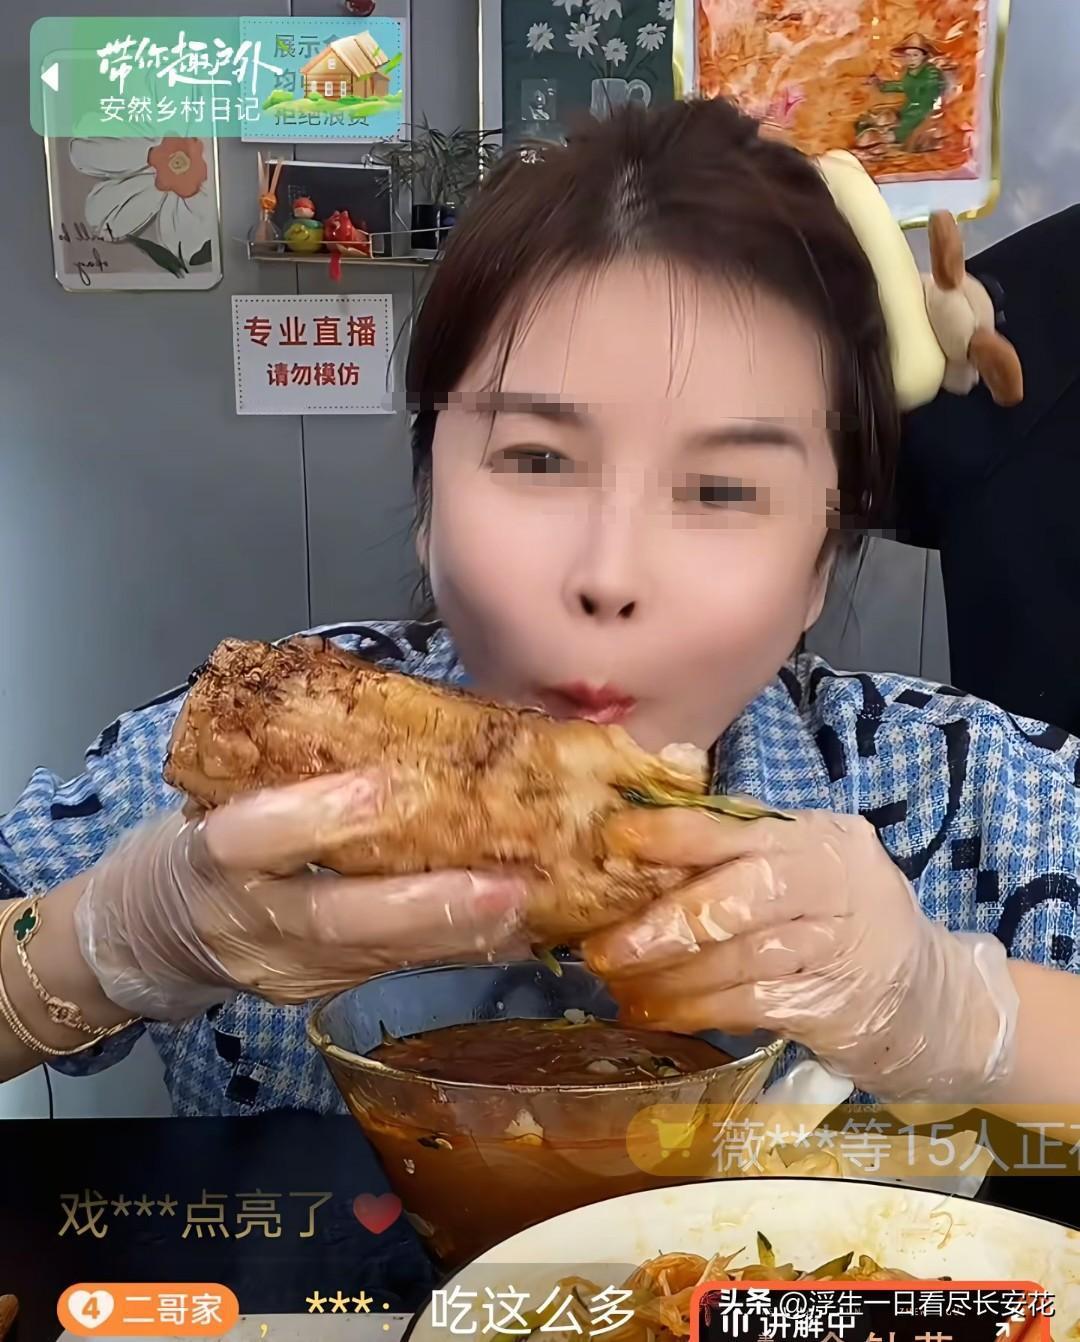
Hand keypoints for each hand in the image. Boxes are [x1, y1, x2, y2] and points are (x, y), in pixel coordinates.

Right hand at [75, 773, 529, 1020]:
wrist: (152, 933)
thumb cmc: (203, 838)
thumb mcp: (225, 792)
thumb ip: (299, 768)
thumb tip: (410, 722)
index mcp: (208, 852)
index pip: (255, 837)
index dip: (321, 813)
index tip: (389, 783)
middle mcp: (248, 919)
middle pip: (335, 920)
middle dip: (428, 904)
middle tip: (504, 884)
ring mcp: (284, 968)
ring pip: (378, 956)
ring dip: (460, 932)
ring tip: (528, 905)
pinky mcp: (315, 991)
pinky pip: (393, 969)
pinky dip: (457, 949)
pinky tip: (515, 933)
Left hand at [583, 808, 1017, 1101]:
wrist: (928, 996)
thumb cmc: (839, 917)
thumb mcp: (804, 867)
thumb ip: (738, 854)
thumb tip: (634, 854)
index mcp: (816, 837)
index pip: (741, 827)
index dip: (677, 834)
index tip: (617, 840)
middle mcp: (833, 883)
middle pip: (740, 896)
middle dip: (665, 922)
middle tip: (603, 947)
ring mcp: (836, 947)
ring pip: (739, 959)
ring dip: (668, 978)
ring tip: (618, 987)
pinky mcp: (832, 1006)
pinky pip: (749, 1006)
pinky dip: (694, 1010)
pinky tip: (654, 1013)